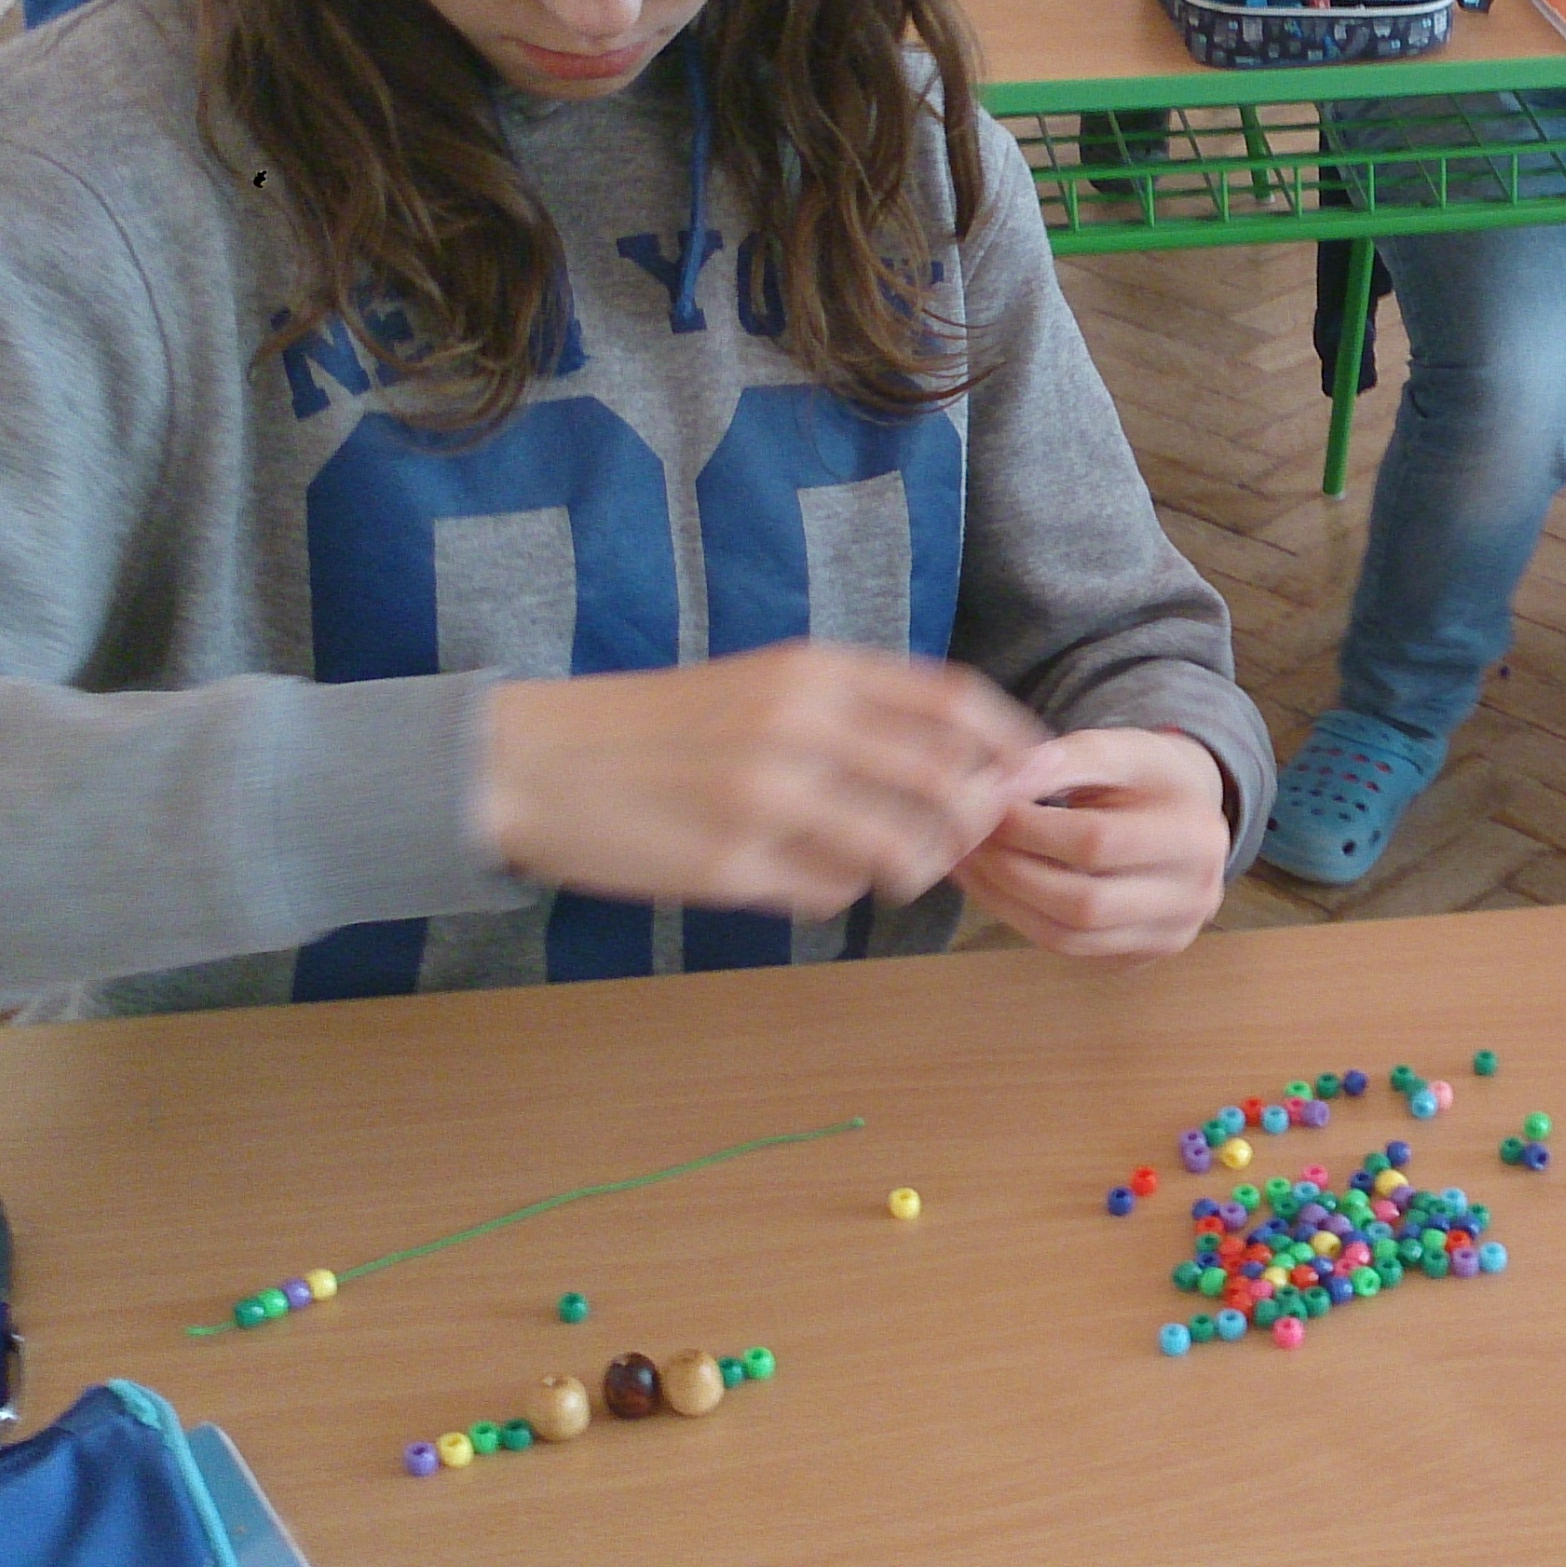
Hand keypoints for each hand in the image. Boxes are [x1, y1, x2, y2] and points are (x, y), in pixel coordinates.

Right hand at [475, 645, 1047, 919]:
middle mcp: (799, 725)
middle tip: (956, 844)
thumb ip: (853, 708)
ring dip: (908, 871)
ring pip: (902, 854)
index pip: (955, 704)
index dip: (1011, 745)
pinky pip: (830, 895)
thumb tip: (962, 758)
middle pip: (949, 788)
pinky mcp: (733, 865)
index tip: (1031, 776)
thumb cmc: (659, 726)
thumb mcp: (761, 682)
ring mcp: (768, 798)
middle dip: (971, 827)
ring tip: (875, 867)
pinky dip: (831, 895)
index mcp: (811, 671)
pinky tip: (788, 875)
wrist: (534, 761)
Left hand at [954, 728, 1234, 961]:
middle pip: (1083, 901)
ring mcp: (1169, 936)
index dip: (1031, 827)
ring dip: (1006, 901)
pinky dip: (1020, 919)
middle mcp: (1194, 897)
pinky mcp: (1139, 956)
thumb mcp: (1120, 750)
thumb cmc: (1149, 777)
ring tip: (972, 862)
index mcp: (1195, 837)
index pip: (1097, 842)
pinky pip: (1069, 948)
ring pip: (1069, 936)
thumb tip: (1004, 780)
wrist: (1188, 816)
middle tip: (970, 839)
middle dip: (1012, 870)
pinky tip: (993, 886)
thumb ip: (1066, 758)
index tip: (989, 806)